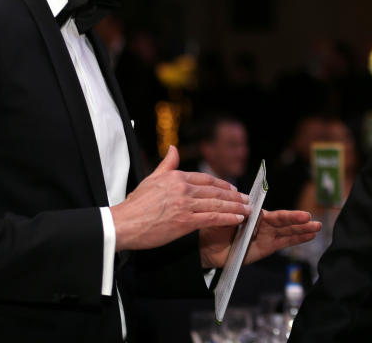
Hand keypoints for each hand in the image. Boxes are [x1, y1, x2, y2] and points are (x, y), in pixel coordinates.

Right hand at [110, 145, 251, 250]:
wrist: (123, 223)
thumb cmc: (135, 204)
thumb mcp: (151, 178)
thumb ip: (167, 164)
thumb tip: (173, 147)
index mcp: (176, 177)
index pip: (205, 178)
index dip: (221, 183)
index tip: (232, 188)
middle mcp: (183, 188)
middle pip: (214, 190)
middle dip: (233, 195)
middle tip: (246, 199)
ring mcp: (185, 205)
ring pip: (216, 204)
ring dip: (235, 206)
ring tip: (247, 209)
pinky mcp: (185, 221)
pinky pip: (212, 218)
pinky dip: (228, 218)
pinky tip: (238, 219)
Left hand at [199, 209, 320, 267]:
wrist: (208, 249)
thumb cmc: (215, 229)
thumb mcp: (223, 219)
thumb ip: (237, 214)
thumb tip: (252, 211)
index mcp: (253, 213)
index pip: (269, 211)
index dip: (280, 212)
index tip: (290, 210)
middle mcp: (263, 223)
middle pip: (282, 220)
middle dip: (296, 219)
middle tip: (309, 217)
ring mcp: (266, 235)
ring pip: (287, 231)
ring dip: (302, 229)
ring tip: (317, 226)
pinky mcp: (267, 247)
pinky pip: (284, 242)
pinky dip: (297, 239)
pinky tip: (309, 235)